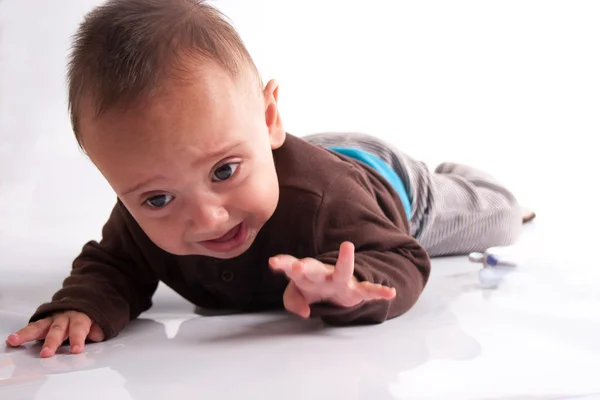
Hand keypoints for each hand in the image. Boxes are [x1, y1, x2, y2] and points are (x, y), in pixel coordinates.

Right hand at [5, 311, 104, 357]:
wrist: (83, 299)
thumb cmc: (90, 315)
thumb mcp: (100, 321)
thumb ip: (98, 329)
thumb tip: (94, 334)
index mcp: (80, 317)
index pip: (79, 328)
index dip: (78, 339)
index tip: (77, 350)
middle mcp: (64, 317)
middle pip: (57, 330)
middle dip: (51, 342)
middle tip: (46, 353)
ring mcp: (52, 319)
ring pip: (39, 327)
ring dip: (27, 335)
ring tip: (15, 341)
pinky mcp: (43, 322)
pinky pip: (32, 328)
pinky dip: (22, 333)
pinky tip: (12, 340)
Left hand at [269, 241, 395, 317]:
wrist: (334, 290)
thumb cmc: (312, 287)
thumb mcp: (297, 295)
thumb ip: (292, 301)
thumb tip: (305, 311)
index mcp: (305, 274)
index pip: (291, 266)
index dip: (283, 263)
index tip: (273, 262)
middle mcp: (323, 274)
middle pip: (313, 268)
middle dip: (305, 267)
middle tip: (298, 266)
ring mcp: (340, 280)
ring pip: (343, 270)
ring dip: (345, 259)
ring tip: (348, 246)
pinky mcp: (356, 289)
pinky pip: (368, 290)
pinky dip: (379, 291)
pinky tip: (389, 292)